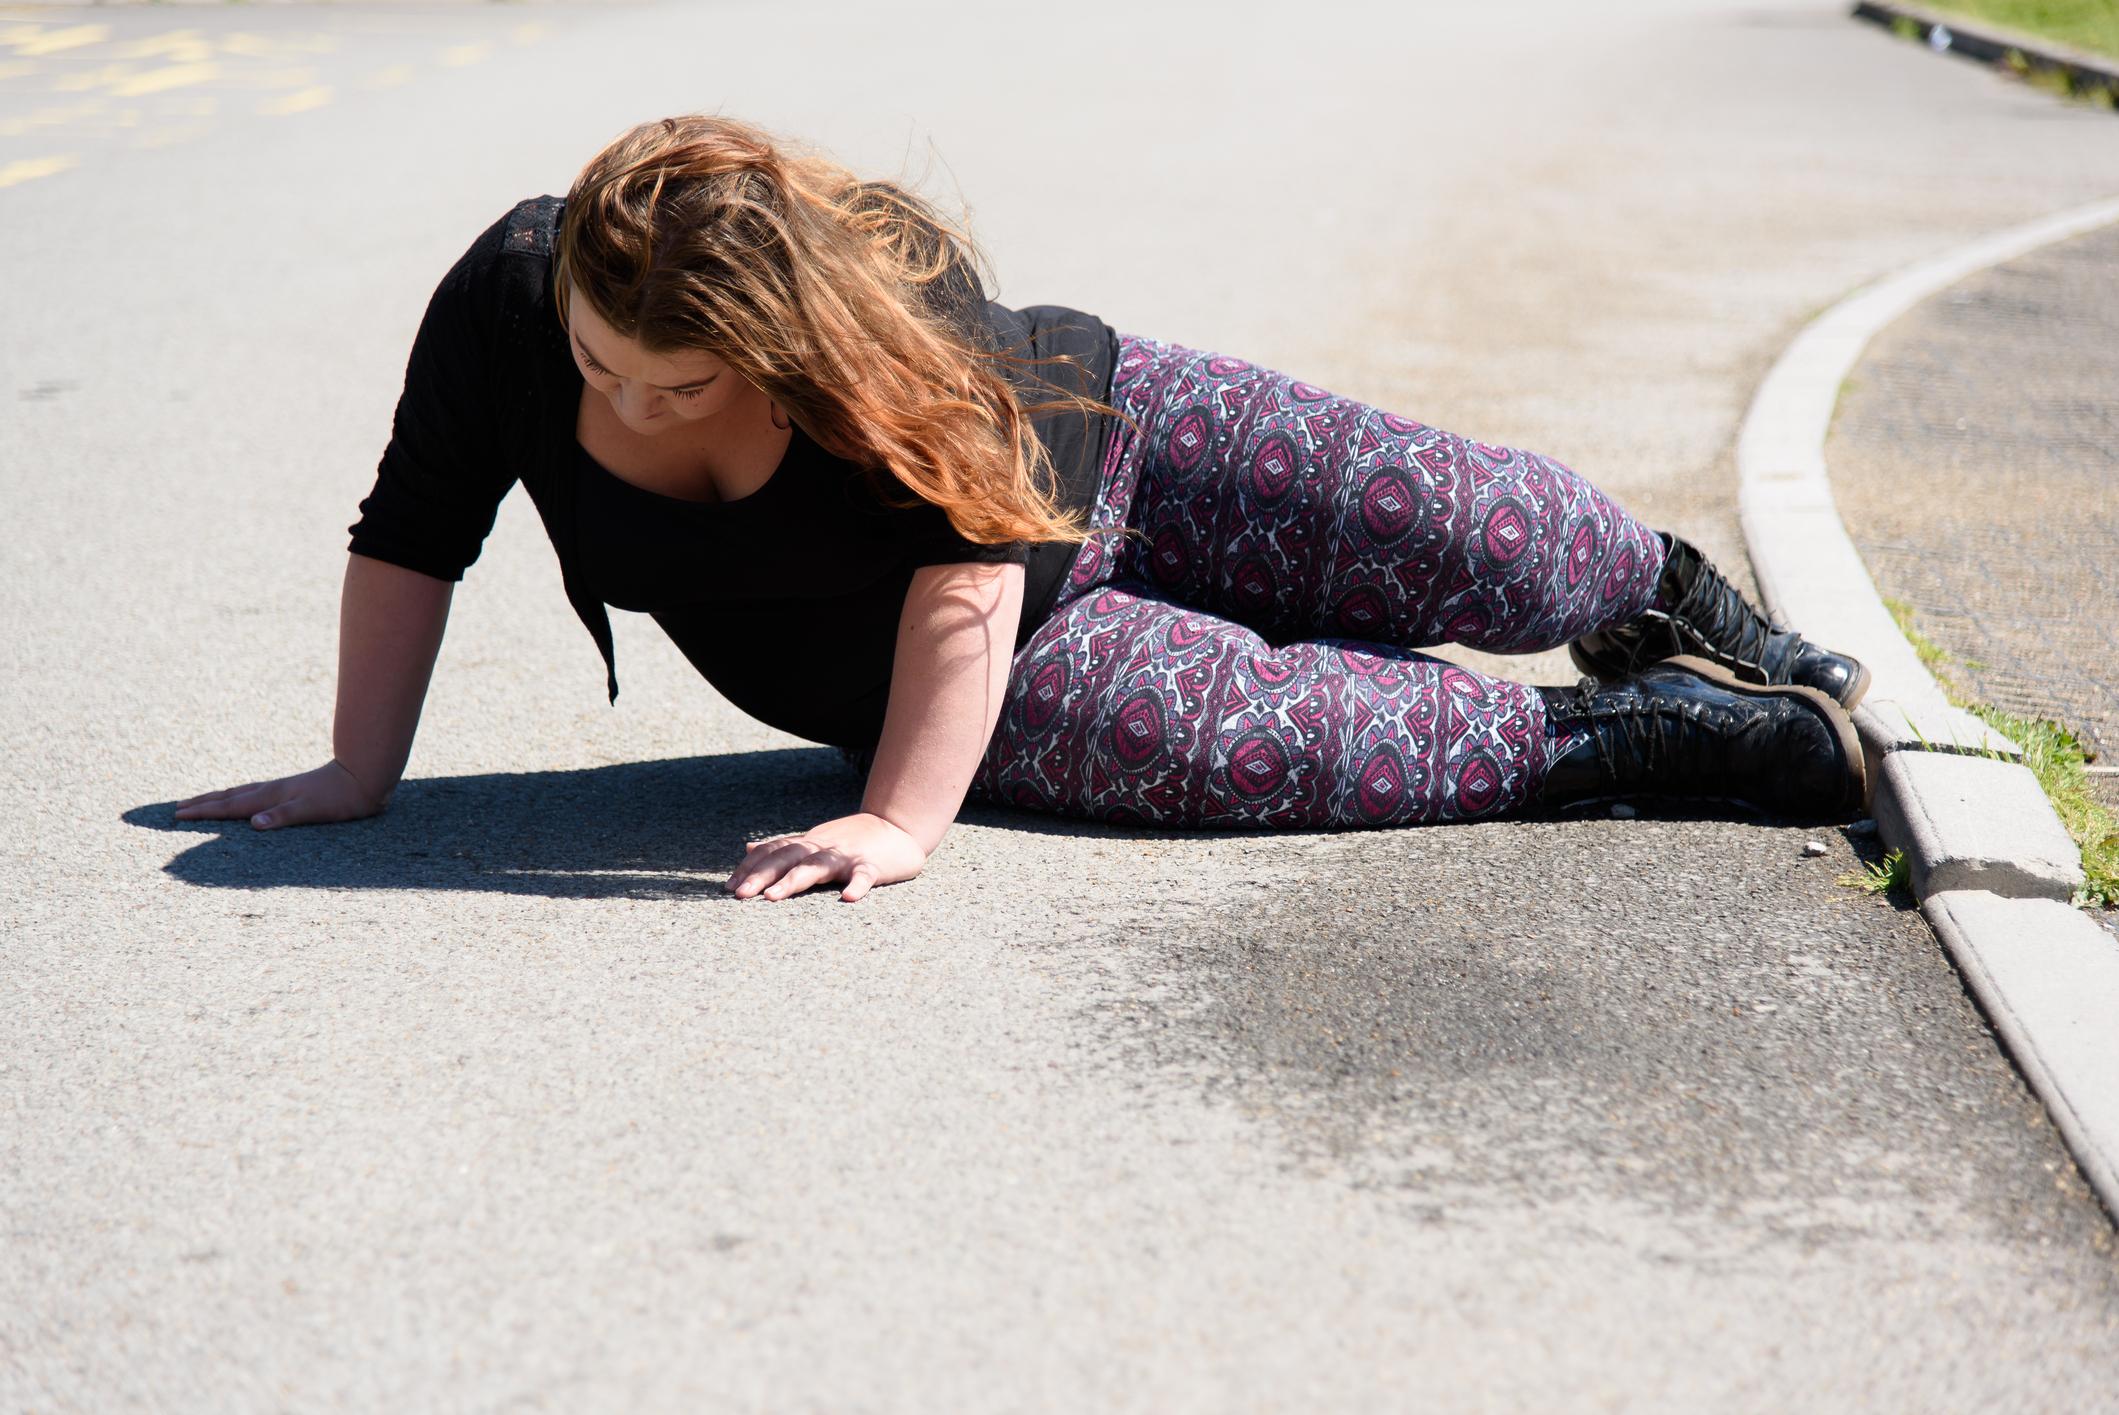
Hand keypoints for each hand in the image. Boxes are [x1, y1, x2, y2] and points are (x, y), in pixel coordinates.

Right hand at [173, 759, 388, 830]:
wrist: (365, 776)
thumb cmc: (341, 798)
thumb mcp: (313, 810)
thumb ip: (283, 816)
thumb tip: (253, 823)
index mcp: (271, 797)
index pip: (230, 807)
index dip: (204, 812)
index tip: (178, 815)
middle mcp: (272, 791)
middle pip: (229, 796)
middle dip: (202, 803)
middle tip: (176, 808)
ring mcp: (281, 789)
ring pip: (240, 793)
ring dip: (217, 798)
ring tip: (199, 801)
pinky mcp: (292, 790)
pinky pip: (255, 794)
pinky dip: (239, 797)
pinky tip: (244, 801)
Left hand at [728, 812, 926, 902]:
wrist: (899, 828)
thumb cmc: (854, 840)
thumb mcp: (815, 841)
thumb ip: (784, 846)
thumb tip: (749, 848)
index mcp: (808, 844)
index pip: (773, 851)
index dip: (750, 867)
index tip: (727, 886)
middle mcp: (823, 847)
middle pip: (787, 857)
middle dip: (761, 875)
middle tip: (739, 895)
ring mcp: (847, 855)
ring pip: (818, 865)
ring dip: (793, 880)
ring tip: (772, 898)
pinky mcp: (873, 865)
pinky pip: (864, 875)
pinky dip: (857, 885)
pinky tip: (849, 898)